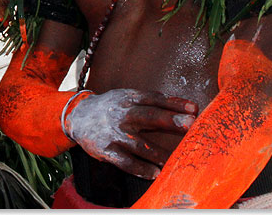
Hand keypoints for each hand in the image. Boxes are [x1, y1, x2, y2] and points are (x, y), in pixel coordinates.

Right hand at [65, 88, 197, 178]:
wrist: (77, 116)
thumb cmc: (112, 108)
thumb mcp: (128, 98)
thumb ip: (155, 103)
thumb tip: (190, 108)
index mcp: (128, 98)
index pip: (154, 99)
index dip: (174, 103)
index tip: (194, 108)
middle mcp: (122, 114)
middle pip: (148, 117)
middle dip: (169, 120)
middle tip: (189, 124)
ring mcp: (114, 133)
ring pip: (140, 145)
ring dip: (159, 153)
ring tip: (175, 159)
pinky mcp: (106, 150)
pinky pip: (125, 162)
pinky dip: (141, 169)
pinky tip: (155, 173)